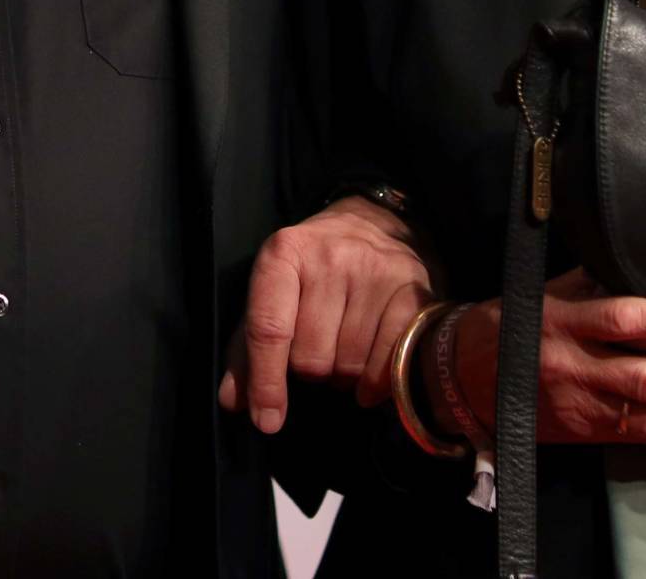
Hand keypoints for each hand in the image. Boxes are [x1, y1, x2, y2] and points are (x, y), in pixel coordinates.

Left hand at [218, 196, 434, 432]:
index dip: (266, 381)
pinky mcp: (411, 289)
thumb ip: (248, 347)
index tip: (268, 421)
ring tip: (346, 348)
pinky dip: (376, 383)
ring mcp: (374, 271)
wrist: (377, 224)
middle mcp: (330, 256)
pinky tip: (371, 374)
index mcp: (283, 253)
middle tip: (319, 349)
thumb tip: (233, 402)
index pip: (269, 328)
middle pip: (310, 356)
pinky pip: (388, 363)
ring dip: (343, 375)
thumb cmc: (316, 268)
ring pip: (348, 365)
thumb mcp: (274, 293)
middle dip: (310, 370)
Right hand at [451, 218, 645, 444]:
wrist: (462, 379)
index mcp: (561, 321)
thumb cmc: (510, 322)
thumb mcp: (546, 292)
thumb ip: (594, 282)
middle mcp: (571, 366)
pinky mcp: (583, 432)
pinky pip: (637, 434)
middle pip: (642, 377)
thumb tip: (642, 259)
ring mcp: (578, 404)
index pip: (620, 319)